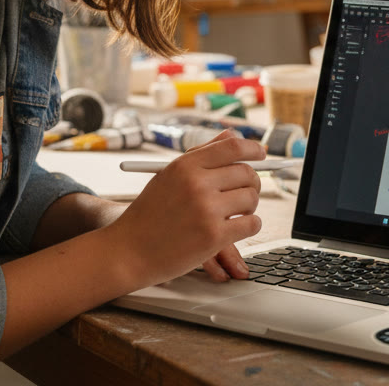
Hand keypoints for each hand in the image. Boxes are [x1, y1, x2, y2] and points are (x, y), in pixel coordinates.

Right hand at [105, 130, 264, 286]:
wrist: (127, 251)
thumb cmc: (149, 214)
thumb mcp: (169, 177)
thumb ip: (201, 155)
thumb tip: (232, 136)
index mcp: (185, 165)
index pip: (232, 146)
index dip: (253, 149)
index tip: (261, 154)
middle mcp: (196, 183)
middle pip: (247, 173)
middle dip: (252, 183)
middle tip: (245, 192)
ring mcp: (206, 210)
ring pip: (251, 198)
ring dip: (249, 207)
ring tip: (235, 213)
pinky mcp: (214, 236)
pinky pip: (252, 224)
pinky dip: (250, 226)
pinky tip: (238, 228)